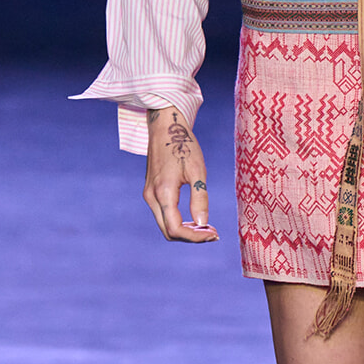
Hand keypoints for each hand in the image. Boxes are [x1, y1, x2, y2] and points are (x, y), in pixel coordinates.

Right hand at [143, 108, 217, 242]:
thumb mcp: (197, 171)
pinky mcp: (150, 190)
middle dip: (191, 236)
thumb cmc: (184, 145)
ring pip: (164, 225)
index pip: (176, 229)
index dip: (196, 237)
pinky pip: (163, 214)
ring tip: (206, 226)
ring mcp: (148, 194)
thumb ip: (200, 198)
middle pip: (168, 232)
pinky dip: (177, 221)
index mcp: (163, 192)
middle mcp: (152, 197)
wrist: (165, 126)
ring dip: (185, 230)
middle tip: (212, 232)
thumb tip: (203, 224)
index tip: (214, 234)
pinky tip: (193, 217)